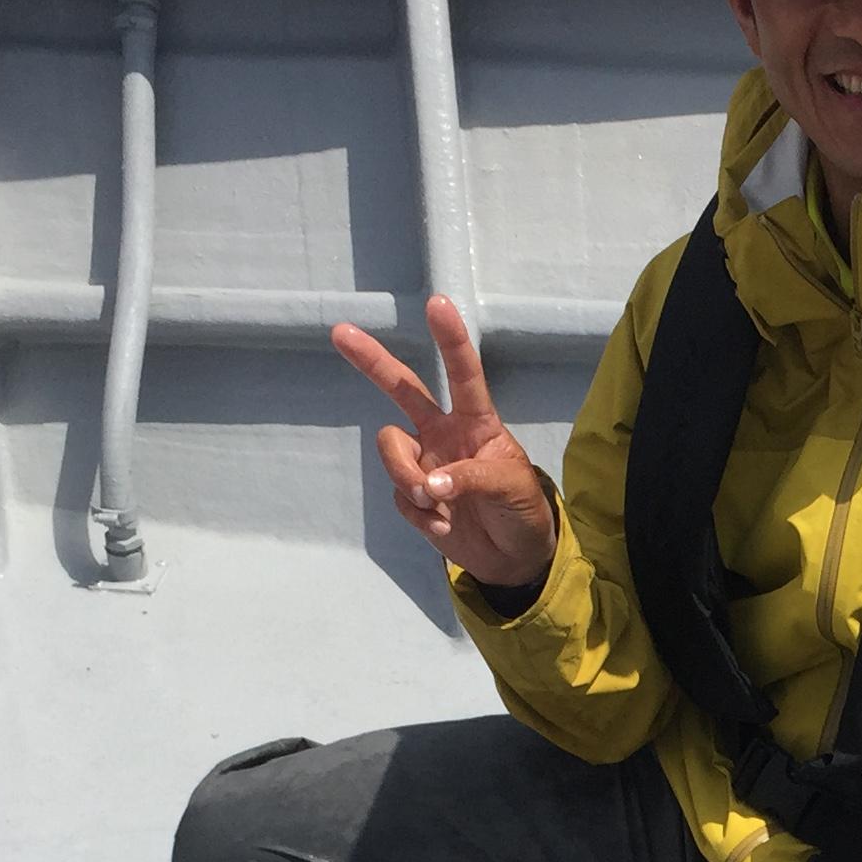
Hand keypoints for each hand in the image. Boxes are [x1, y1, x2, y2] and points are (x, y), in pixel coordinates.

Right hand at [337, 297, 557, 589]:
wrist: (513, 558)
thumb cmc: (521, 509)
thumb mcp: (510, 487)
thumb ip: (472, 478)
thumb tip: (429, 483)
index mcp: (476, 422)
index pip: (463, 375)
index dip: (450, 340)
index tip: (437, 303)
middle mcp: (444, 433)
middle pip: (402, 389)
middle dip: (371, 361)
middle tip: (340, 332)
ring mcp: (424, 462)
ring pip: (391, 449)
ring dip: (406, 476)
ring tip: (435, 502)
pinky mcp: (414, 496)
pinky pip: (400, 496)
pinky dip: (421, 516)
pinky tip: (446, 525)